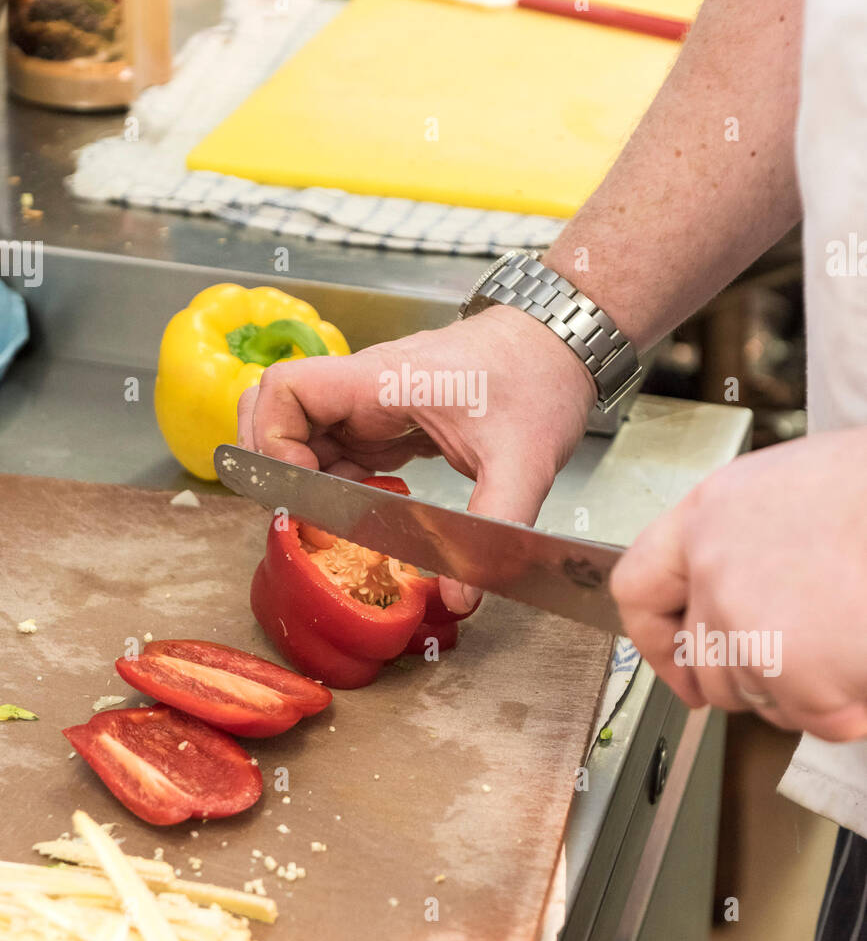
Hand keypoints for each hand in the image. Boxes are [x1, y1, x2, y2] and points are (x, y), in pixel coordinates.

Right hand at [238, 306, 596, 612]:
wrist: (562, 344)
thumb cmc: (539, 378)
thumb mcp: (522, 460)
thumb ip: (492, 527)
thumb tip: (461, 597)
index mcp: (383, 380)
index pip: (285, 388)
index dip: (272, 438)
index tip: (300, 488)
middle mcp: (368, 386)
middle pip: (280, 410)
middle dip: (277, 461)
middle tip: (303, 510)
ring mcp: (376, 402)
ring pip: (306, 433)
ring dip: (309, 477)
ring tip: (338, 521)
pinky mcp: (392, 420)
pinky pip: (341, 447)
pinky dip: (340, 480)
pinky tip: (369, 509)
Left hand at [611, 429, 866, 742]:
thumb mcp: (796, 489)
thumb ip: (751, 541)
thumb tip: (744, 594)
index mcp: (709, 516)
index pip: (639, 588)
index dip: (657, 639)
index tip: (680, 667)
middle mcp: (714, 570)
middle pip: (705, 662)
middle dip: (754, 677)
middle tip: (810, 657)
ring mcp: (749, 624)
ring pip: (760, 697)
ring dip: (808, 690)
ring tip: (852, 634)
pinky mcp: (795, 671)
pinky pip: (818, 719)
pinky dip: (854, 706)